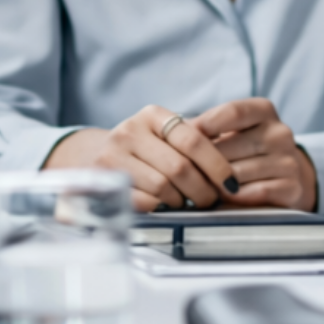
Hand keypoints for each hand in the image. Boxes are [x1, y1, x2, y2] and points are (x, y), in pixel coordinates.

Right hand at [43, 105, 238, 212]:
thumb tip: (231, 172)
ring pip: (163, 187)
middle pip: (180, 167)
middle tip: (210, 200)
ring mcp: (113, 154)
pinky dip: (159, 208)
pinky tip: (162, 205)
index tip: (231, 183)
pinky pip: (143, 201)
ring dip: (180, 201)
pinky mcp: (103, 179)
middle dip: (202, 190)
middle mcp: (131, 130)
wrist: (92, 157)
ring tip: (184, 202)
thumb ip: (191, 144)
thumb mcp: (162, 136)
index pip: (193, 139)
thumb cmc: (142, 151)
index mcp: (152, 115)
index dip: (217, 164)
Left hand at [193, 98, 317, 209]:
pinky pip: (253, 193)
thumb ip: (208, 128)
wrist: (286, 178)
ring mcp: (288, 160)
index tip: (186, 138)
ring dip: (216, 183)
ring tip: (204, 186)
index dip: (206, 124)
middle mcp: (280, 132)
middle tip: (187, 172)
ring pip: (237, 173)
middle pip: (230, 146)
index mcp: (264, 110)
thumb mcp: (232, 131)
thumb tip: (177, 130)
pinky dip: (235, 198)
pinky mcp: (292, 187)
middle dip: (205, 162)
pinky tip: (226, 198)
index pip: (233, 112)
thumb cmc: (246, 151)